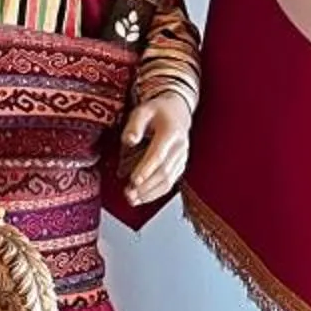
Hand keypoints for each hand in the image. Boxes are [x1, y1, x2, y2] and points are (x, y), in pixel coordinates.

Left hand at [120, 90, 191, 207]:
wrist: (177, 112)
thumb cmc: (156, 111)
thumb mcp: (142, 110)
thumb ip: (134, 125)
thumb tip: (129, 140)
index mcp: (171, 133)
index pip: (159, 154)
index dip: (146, 168)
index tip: (134, 180)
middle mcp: (180, 148)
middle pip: (164, 171)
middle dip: (146, 186)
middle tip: (128, 194)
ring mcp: (182, 158)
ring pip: (169, 180)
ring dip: (150, 193)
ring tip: (132, 200)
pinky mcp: (180, 166)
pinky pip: (170, 182)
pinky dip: (156, 192)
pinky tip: (141, 198)